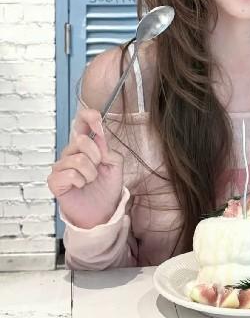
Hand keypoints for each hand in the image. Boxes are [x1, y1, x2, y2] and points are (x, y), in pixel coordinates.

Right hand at [47, 108, 123, 228]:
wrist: (102, 211)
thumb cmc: (107, 187)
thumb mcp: (116, 165)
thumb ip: (109, 149)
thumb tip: (100, 138)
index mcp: (87, 145)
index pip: (81, 121)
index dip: (89, 116)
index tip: (99, 122)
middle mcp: (71, 152)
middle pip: (81, 140)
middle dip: (96, 156)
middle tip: (99, 167)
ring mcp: (61, 166)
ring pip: (78, 159)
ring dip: (91, 172)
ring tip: (91, 180)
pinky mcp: (55, 181)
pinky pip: (70, 174)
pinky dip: (81, 181)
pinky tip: (81, 186)